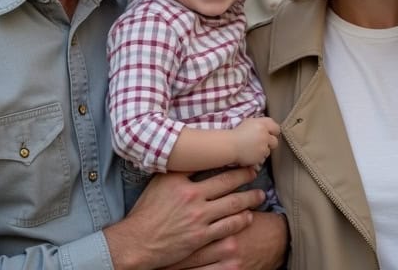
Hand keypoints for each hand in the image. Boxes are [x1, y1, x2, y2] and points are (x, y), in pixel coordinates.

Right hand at [104, 168, 264, 269]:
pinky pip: (228, 226)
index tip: (239, 157)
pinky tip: (248, 216)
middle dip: (245, 175)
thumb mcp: (158, 184)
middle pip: (226, 182)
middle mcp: (190, 195)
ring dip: (249, 198)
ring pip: (232, 204)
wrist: (138, 242)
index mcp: (178, 179)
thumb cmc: (146, 212)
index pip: (208, 163)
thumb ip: (177, 171)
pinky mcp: (201, 236)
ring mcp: (197, 216)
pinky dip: (241, 219)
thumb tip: (195, 156)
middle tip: (255, 171)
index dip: (227, 159)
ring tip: (259, 195)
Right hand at [231, 117, 279, 167]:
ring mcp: (264, 145)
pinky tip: (251, 154)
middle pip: (275, 140)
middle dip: (270, 143)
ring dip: (263, 150)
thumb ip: (260, 125)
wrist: (230, 145)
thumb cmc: (237, 133)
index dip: (273, 132)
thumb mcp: (249, 123)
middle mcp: (265, 134)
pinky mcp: (261, 155)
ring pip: (269, 150)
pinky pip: (263, 157)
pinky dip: (258, 156)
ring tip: (253, 149)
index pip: (275, 127)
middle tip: (262, 144)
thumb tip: (268, 129)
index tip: (270, 134)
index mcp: (262, 124)